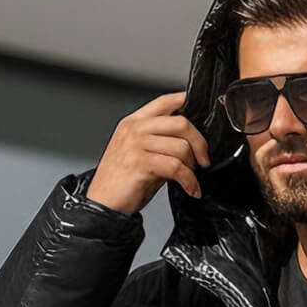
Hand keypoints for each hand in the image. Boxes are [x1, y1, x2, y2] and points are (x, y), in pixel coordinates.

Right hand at [86, 90, 209, 214]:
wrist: (102, 204)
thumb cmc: (122, 183)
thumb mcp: (141, 155)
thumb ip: (162, 144)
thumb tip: (192, 145)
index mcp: (134, 122)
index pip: (166, 101)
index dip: (188, 104)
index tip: (204, 118)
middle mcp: (134, 129)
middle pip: (181, 122)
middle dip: (200, 143)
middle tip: (204, 160)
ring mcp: (135, 144)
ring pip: (181, 146)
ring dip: (193, 167)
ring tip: (191, 179)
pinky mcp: (139, 163)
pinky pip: (176, 167)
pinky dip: (189, 181)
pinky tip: (191, 189)